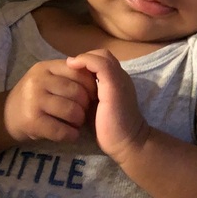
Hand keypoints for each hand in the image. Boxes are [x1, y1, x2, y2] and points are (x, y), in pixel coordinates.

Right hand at [4, 59, 96, 142]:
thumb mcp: (50, 77)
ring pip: (71, 110)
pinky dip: (71, 134)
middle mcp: (38, 81)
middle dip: (86, 104)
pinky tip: (72, 135)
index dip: (92, 85)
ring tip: (79, 122)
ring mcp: (33, 101)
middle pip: (77, 92)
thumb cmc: (37, 95)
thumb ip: (70, 74)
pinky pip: (60, 129)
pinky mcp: (31, 122)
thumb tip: (99, 75)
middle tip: (86, 111)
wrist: (6, 116)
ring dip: (80, 120)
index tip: (95, 94)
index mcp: (47, 67)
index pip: (79, 73)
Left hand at [66, 50, 148, 164]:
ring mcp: (119, 79)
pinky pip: (100, 65)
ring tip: (69, 65)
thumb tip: (72, 89)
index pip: (104, 61)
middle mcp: (121, 76)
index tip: (72, 71)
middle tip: (69, 67)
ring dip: (84, 58)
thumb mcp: (98, 107)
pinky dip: (86, 62)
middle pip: (103, 55)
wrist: (127, 142)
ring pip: (102, 56)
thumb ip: (90, 95)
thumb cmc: (110, 130)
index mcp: (118, 82)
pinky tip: (73, 68)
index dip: (88, 62)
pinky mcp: (114, 85)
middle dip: (85, 58)